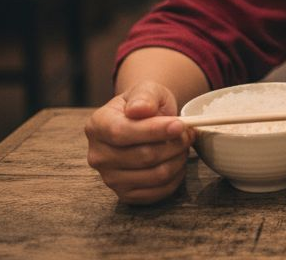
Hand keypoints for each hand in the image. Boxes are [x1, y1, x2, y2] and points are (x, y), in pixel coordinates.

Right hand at [84, 81, 194, 203]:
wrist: (144, 122)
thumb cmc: (146, 105)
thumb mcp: (146, 90)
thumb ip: (144, 97)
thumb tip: (139, 109)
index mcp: (97, 126)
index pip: (122, 133)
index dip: (154, 131)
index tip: (179, 125)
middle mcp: (98, 156)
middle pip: (143, 156)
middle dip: (174, 144)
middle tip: (188, 133)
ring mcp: (110, 178)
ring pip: (155, 175)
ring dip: (178, 160)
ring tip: (183, 145)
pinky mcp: (125, 194)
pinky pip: (158, 192)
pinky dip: (176, 177)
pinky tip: (177, 161)